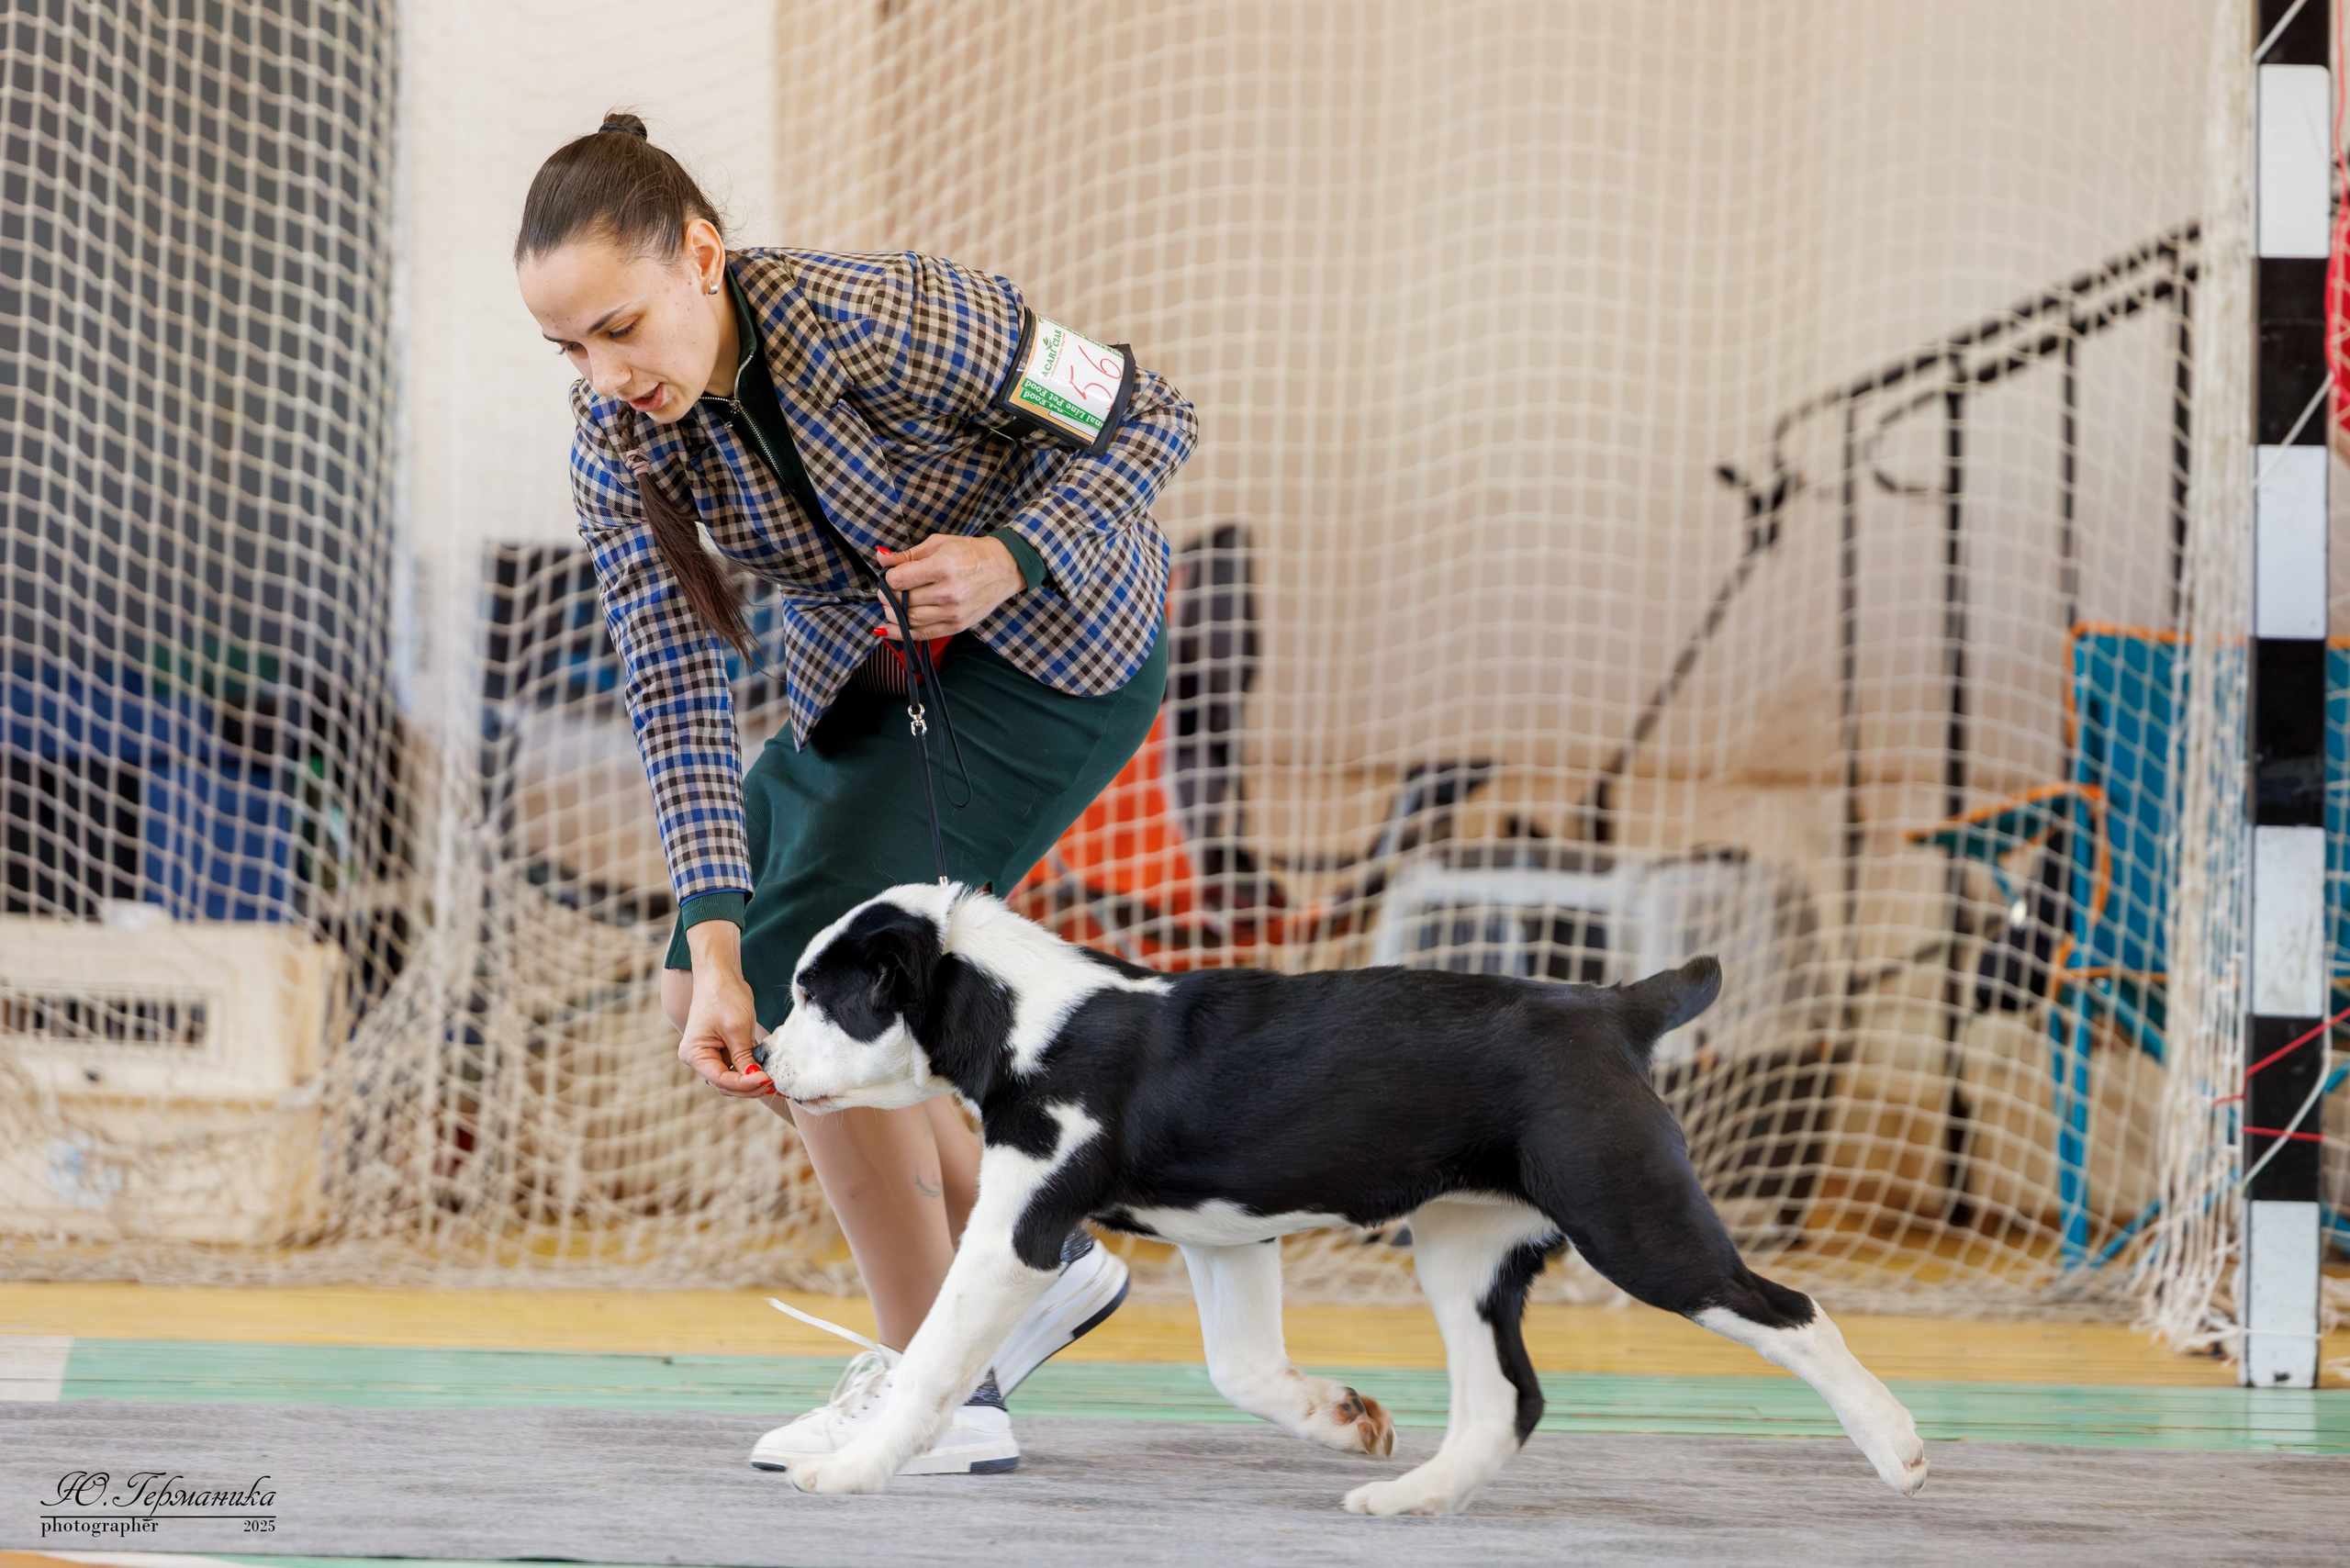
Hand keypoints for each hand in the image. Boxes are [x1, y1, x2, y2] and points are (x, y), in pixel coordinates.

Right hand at [678, 921, 772, 1096]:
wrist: (720, 974)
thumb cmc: (724, 996)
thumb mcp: (736, 1028)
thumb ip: (744, 1057)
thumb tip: (757, 1080)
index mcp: (694, 1054)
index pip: (721, 1080)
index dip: (745, 1083)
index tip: (767, 1079)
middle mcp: (698, 1058)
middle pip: (726, 1085)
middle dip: (749, 1086)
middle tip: (773, 1083)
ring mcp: (710, 1055)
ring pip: (732, 1080)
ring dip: (751, 1081)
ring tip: (773, 1079)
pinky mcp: (723, 1050)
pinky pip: (737, 1068)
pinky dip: (751, 1071)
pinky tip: (767, 1071)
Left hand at [873, 534, 1023, 640]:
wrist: (1003, 568)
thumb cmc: (970, 553)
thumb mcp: (938, 544)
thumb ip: (907, 555)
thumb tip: (881, 558)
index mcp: (943, 567)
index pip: (899, 580)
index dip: (888, 578)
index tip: (891, 575)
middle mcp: (948, 593)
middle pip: (903, 601)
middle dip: (888, 596)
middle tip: (887, 590)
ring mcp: (953, 612)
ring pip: (909, 620)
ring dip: (893, 614)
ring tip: (892, 604)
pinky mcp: (957, 625)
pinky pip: (922, 635)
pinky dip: (901, 634)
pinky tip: (886, 629)